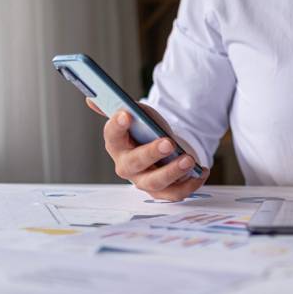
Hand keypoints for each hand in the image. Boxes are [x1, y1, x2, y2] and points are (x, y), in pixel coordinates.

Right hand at [86, 98, 209, 200]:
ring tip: (188, 159)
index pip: (112, 135)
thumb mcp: (138, 114)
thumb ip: (122, 106)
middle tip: (167, 143)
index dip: (117, 125)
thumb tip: (91, 99)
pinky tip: (201, 170)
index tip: (126, 114)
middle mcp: (127, 166)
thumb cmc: (148, 132)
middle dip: (151, 153)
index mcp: (117, 144)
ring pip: (155, 182)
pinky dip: (190, 183)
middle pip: (134, 163)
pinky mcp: (162, 192)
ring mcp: (144, 181)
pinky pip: (175, 193)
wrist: (164, 151)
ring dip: (173, 172)